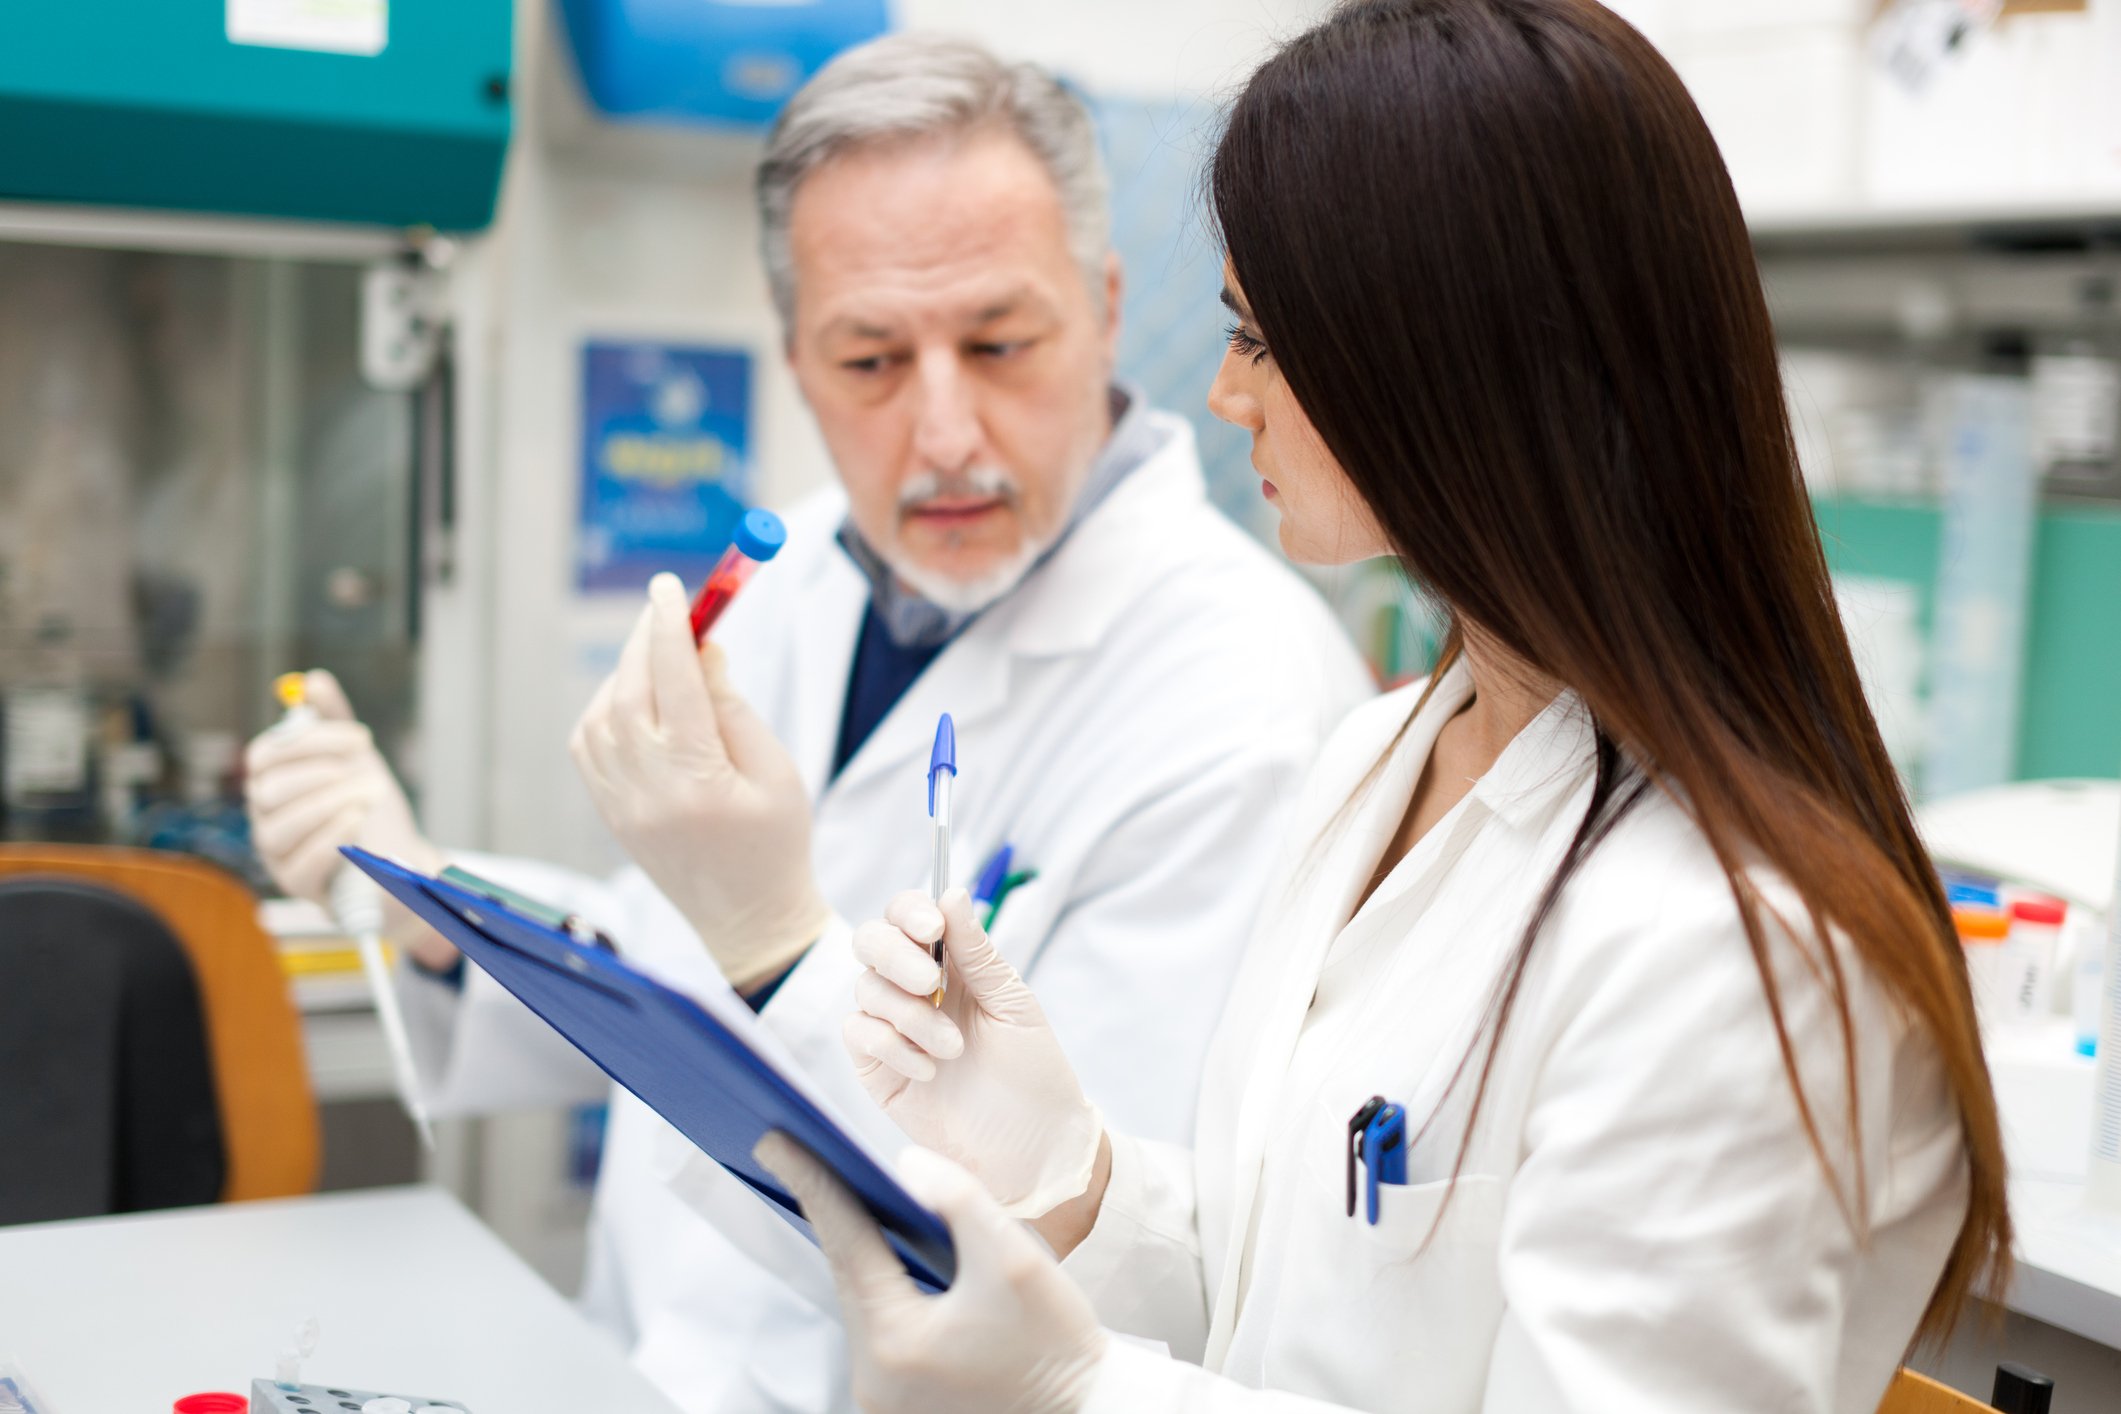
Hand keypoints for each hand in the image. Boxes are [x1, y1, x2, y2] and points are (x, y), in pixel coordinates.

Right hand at [244, 670, 450, 966]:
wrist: (398, 859)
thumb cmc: (368, 807)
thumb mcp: (355, 759)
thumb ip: (333, 721)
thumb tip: (314, 680)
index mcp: (272, 781)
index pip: (266, 755)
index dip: (311, 741)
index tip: (360, 736)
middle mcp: (265, 817)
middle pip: (270, 789)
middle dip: (320, 772)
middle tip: (363, 765)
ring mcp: (276, 854)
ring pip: (281, 827)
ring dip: (328, 804)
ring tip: (368, 795)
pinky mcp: (296, 885)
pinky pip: (299, 865)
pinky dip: (328, 840)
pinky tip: (356, 822)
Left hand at [571, 573, 829, 990]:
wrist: (750, 919)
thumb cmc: (778, 842)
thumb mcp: (777, 770)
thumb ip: (735, 707)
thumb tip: (703, 649)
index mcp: (699, 780)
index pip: (674, 683)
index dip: (669, 627)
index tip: (669, 588)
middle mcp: (649, 792)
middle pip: (630, 693)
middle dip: (645, 642)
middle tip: (668, 609)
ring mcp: (620, 806)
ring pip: (600, 716)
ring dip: (624, 675)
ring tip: (659, 658)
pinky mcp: (609, 815)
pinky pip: (587, 745)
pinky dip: (604, 709)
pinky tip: (635, 701)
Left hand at [755, 1133, 1105, 1413]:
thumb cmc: (1057, 1343)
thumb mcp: (1015, 1256)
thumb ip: (959, 1199)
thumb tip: (904, 1167)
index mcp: (896, 1340)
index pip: (845, 1243)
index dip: (812, 1182)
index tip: (776, 1138)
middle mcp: (873, 1380)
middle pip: (848, 1275)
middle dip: (835, 1213)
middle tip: (805, 1152)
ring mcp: (882, 1400)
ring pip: (862, 1303)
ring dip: (862, 1253)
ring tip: (845, 1191)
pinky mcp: (900, 1405)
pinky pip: (879, 1330)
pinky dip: (881, 1288)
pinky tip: (886, 1251)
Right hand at [845, 888, 1102, 1222]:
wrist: (1034, 1150)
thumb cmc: (1034, 1075)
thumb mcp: (1013, 1005)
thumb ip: (977, 952)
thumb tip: (951, 892)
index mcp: (952, 965)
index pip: (908, 917)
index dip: (909, 911)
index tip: (930, 924)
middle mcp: (916, 991)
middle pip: (871, 942)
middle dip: (895, 954)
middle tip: (930, 981)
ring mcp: (893, 1030)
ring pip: (866, 990)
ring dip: (910, 1014)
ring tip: (952, 1049)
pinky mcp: (877, 1071)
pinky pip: (858, 1036)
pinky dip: (891, 1046)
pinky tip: (928, 1071)